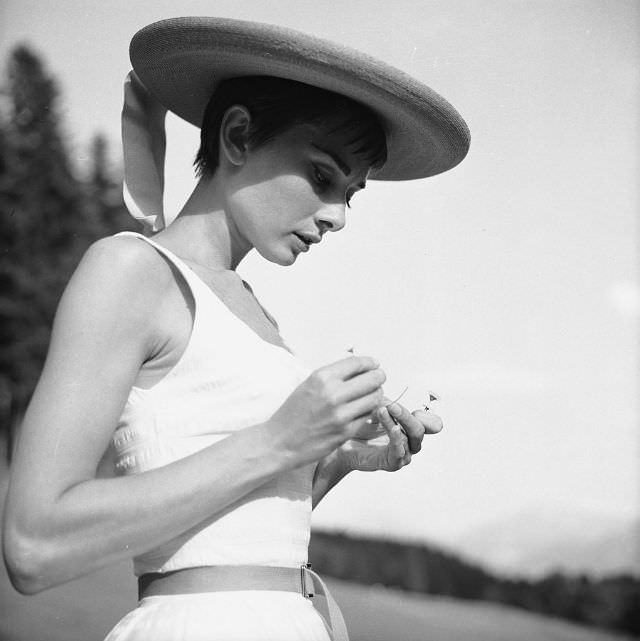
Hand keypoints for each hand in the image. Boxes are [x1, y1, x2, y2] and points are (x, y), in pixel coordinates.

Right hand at [266, 355, 385, 466]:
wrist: (279, 442)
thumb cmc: (293, 412)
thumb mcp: (309, 384)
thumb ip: (333, 376)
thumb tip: (360, 366)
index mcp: (322, 377)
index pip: (357, 363)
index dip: (370, 362)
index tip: (374, 364)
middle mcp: (333, 394)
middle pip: (372, 379)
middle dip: (378, 378)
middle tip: (378, 379)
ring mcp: (341, 414)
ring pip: (374, 398)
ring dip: (376, 395)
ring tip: (370, 395)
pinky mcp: (345, 432)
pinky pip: (367, 416)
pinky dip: (368, 412)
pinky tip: (361, 411)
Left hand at [338, 400, 442, 471]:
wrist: (341, 443)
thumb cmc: (359, 426)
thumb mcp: (375, 409)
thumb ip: (388, 405)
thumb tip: (393, 403)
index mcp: (410, 427)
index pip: (432, 424)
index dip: (428, 417)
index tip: (416, 409)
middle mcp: (410, 442)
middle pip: (420, 429)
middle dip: (406, 415)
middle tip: (391, 406)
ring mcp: (402, 454)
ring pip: (409, 438)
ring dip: (396, 422)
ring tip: (381, 411)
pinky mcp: (392, 463)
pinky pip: (399, 451)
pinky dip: (397, 438)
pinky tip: (393, 428)